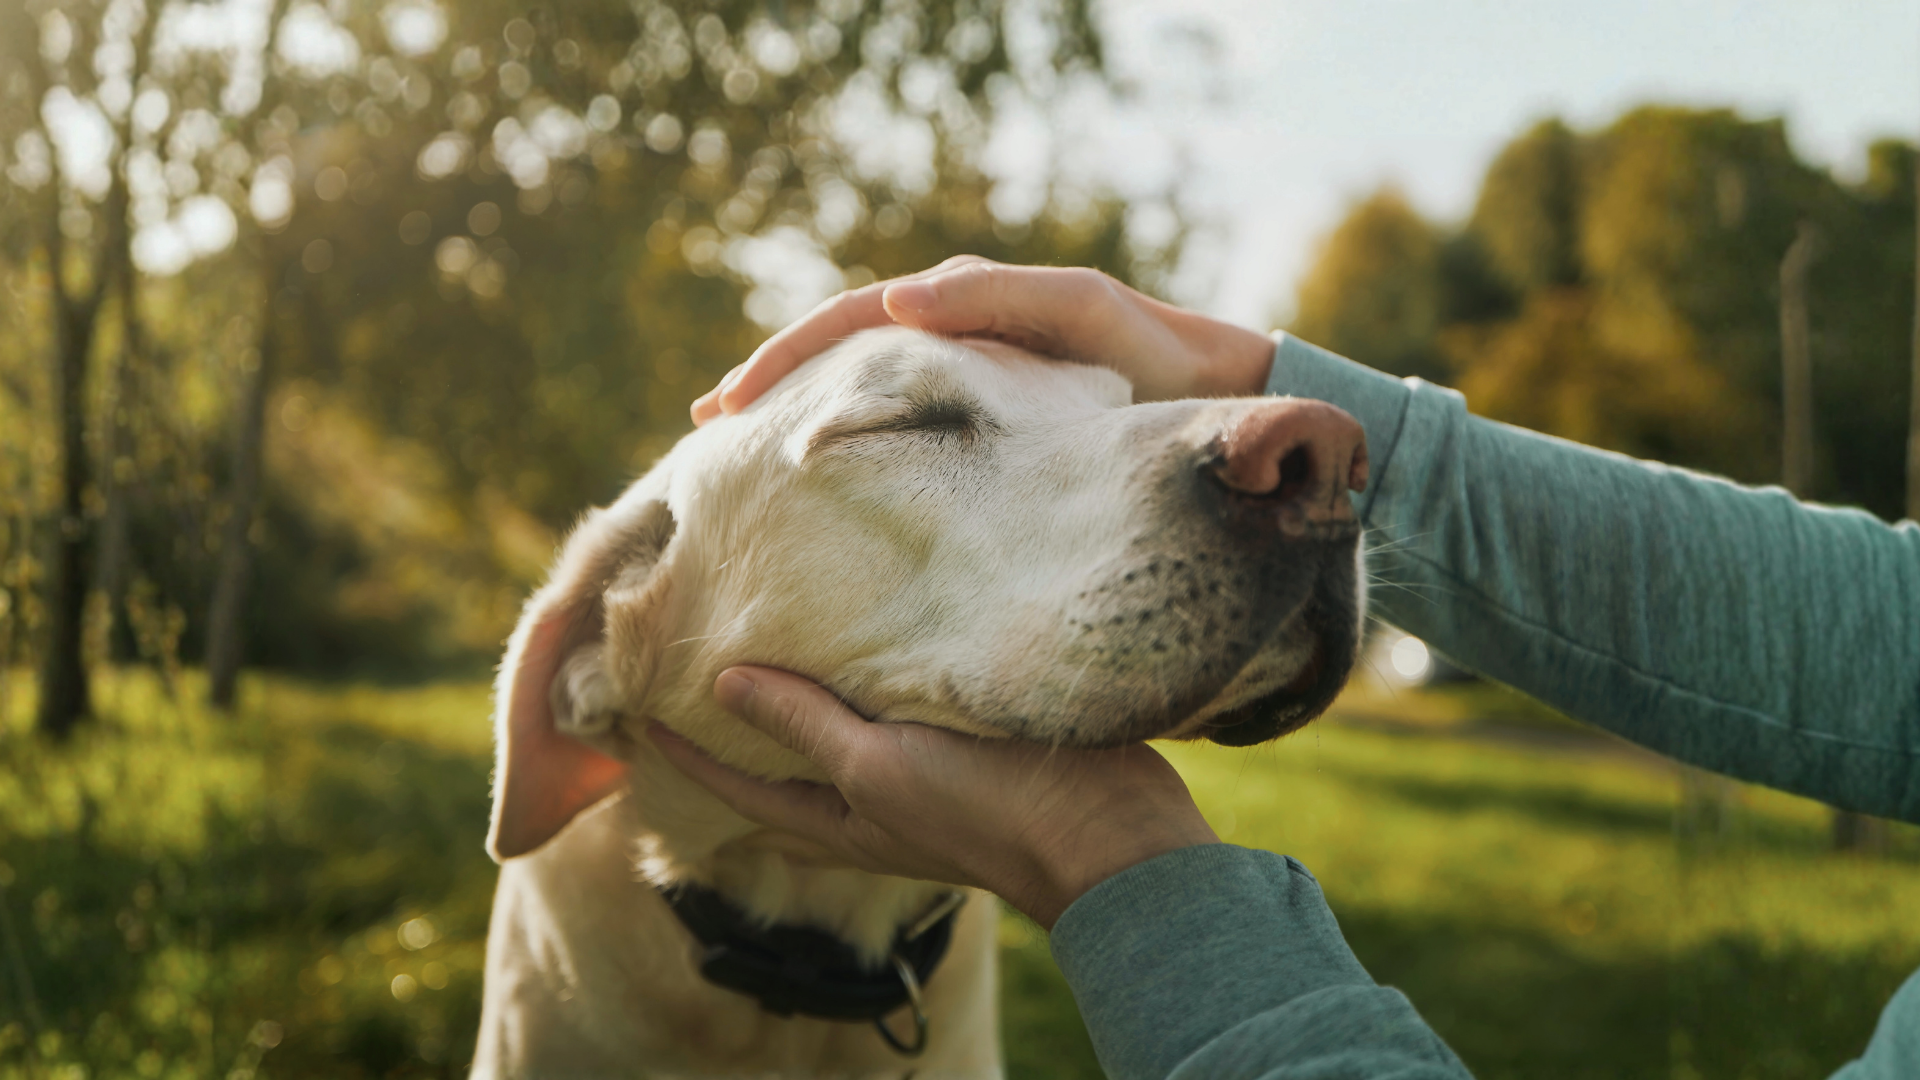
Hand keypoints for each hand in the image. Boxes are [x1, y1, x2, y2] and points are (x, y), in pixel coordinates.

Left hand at [648, 666, 1219, 928]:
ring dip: (805, 699)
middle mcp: (872, 802)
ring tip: (770, 643)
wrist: (1106, 829)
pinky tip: (870, 638)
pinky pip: (897, 711)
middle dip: (740, 728)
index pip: (739, 785)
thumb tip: (723, 682)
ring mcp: (921, 777)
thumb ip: (805, 725)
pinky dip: (869, 679)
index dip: (686, 751)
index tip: (637, 708)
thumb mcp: (879, 765)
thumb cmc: (984, 807)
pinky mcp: (966, 744)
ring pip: (842, 735)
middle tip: (694, 673)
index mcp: (840, 819)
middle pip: (785, 766)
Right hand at [690, 257, 1275, 423]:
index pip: (850, 323)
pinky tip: (822, 481)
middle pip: (838, 354)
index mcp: (961, 304)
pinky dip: (852, 443)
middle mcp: (952, 335)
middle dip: (771, 385)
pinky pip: (900, 428)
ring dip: (801, 416)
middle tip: (708, 428)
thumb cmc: (1150, 352)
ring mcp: (963, 381)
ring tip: (743, 456)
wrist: (1210, 396)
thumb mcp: (1079, 312)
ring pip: (860, 393)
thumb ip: (999, 300)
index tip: (731, 403)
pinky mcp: (983, 427)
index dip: (785, 359)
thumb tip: (900, 303)